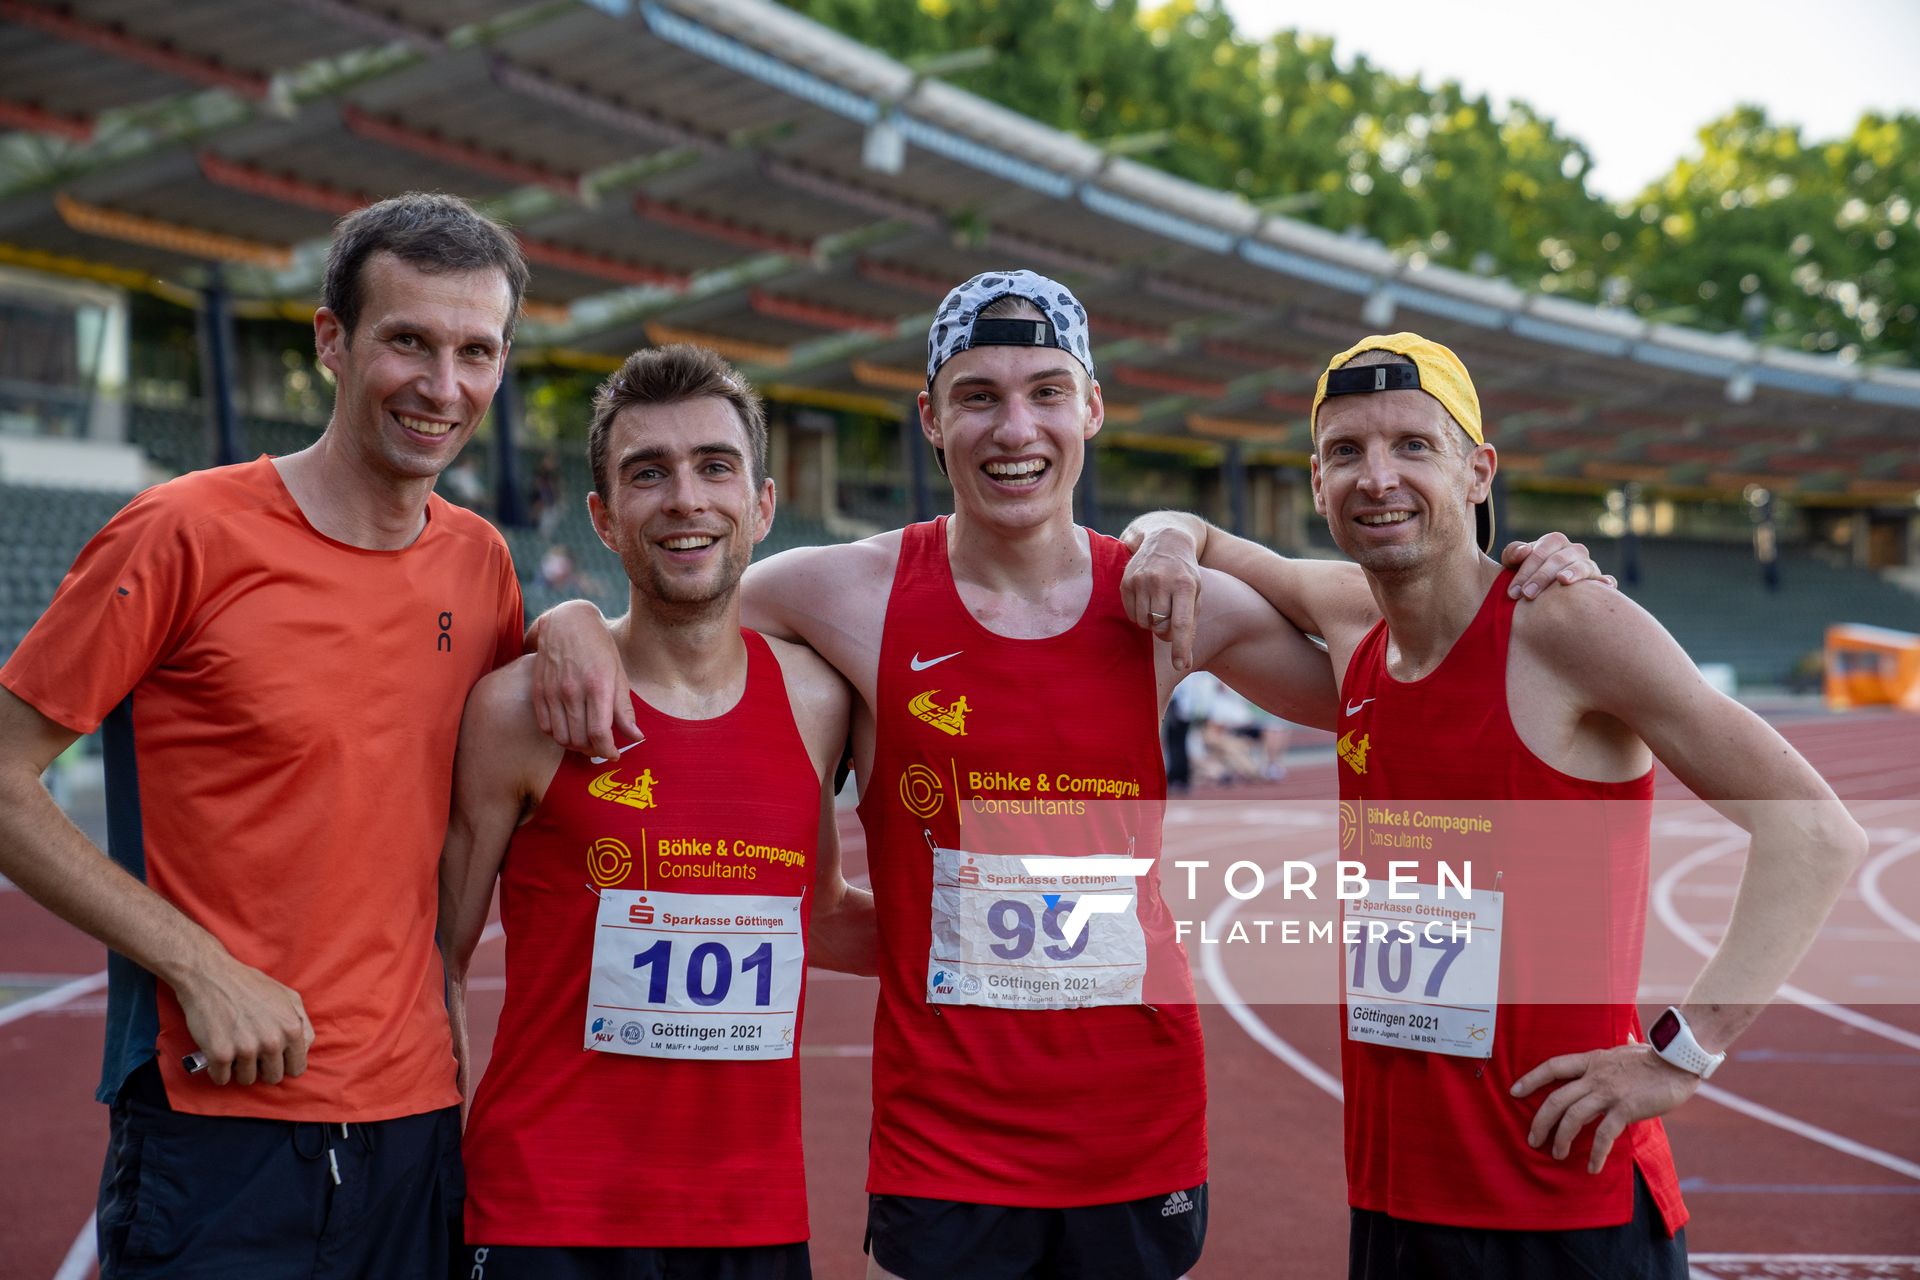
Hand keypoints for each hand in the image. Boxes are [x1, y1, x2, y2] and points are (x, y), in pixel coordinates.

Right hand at [174, 951, 313, 1085]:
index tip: (274, 1059)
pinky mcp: (220, 1054)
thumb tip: (304, 1048)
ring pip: (247, 1080)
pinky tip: (218, 1054)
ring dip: (240, 1069)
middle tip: (252, 1053)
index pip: (297, 1068)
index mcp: (291, 1029)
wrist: (211, 976)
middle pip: (273, 1077)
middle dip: (264, 1068)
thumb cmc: (250, 985)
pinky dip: (218, 1071)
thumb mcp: (288, 996)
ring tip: (235, 1049)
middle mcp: (272, 1042)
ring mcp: (246, 1049)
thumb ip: (302, 1023)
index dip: (285, 1065)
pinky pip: (221, 1079)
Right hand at [528, 601, 636, 759]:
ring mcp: (552, 691)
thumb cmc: (599, 648)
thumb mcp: (619, 675)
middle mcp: (572, 690)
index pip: (600, 733)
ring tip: (587, 740)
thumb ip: (624, 709)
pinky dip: (558, 735)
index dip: (608, 750)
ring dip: (575, 746)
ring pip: (561, 737)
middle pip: (580, 739)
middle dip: (594, 750)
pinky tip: (569, 729)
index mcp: (597, 686)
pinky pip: (545, 727)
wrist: (567, 622)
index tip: (614, 754)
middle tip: (602, 746)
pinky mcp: (538, 691)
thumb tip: (636, 737)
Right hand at [1120, 525, 1202, 671]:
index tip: (1181, 665)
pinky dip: (1141, 615)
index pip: (1181, 622)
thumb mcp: (1195, 593)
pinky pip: (1132, 615)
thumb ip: (1190, 626)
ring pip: (1144, 623)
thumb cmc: (1184, 573)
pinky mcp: (1126, 582)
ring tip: (1160, 606)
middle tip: (1171, 619)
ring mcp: (1141, 580)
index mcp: (1185, 584)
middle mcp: (1161, 581)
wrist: (1165, 540)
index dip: (1180, 646)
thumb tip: (1183, 663)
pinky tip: (1148, 600)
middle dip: (1166, 631)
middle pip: (1160, 626)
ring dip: (1152, 623)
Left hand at [1501, 531, 1613, 599]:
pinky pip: (1605, 580)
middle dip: (1541, 577)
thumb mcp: (1514, 563)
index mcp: (1553, 542)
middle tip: (1527, 595)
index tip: (1513, 592)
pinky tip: (1606, 585)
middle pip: (1559, 559)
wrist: (1546, 591)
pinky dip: (1607, 582)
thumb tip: (1524, 551)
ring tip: (1563, 580)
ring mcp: (1588, 565)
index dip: (1525, 571)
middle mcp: (1573, 550)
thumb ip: (1512, 554)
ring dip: (1574, 572)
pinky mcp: (1599, 581)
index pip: (1540, 552)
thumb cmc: (1527, 574)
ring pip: (1583, 566)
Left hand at [1510, 1042, 1699, 1172]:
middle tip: (1532, 1139)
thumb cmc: (1657, 1057)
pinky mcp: (1626, 1108)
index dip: (1531, 1078)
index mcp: (1592, 1060)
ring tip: (1556, 1154)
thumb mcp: (1630, 1049)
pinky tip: (1592, 1168)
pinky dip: (1596, 1153)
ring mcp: (1609, 1091)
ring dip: (1561, 1138)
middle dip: (1540, 1121)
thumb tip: (1629, 1039)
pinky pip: (1604, 1134)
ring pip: (1573, 1116)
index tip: (1514, 1091)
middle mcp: (1595, 1075)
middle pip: (1556, 1098)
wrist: (1679, 1061)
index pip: (1553, 1066)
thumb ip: (1623, 1048)